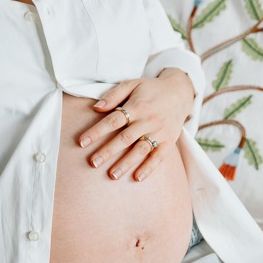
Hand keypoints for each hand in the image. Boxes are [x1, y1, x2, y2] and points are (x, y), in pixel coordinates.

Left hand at [78, 70, 194, 181]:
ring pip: (141, 150)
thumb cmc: (150, 89)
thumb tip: (96, 107)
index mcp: (137, 106)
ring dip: (126, 163)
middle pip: (125, 138)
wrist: (180, 92)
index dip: (97, 131)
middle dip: (108, 151)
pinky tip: (137, 178)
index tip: (82, 142)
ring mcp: (159, 132)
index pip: (113, 120)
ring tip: (112, 175)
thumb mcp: (132, 84)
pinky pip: (159, 157)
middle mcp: (148, 120)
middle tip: (93, 163)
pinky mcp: (169, 141)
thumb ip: (114, 95)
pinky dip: (149, 168)